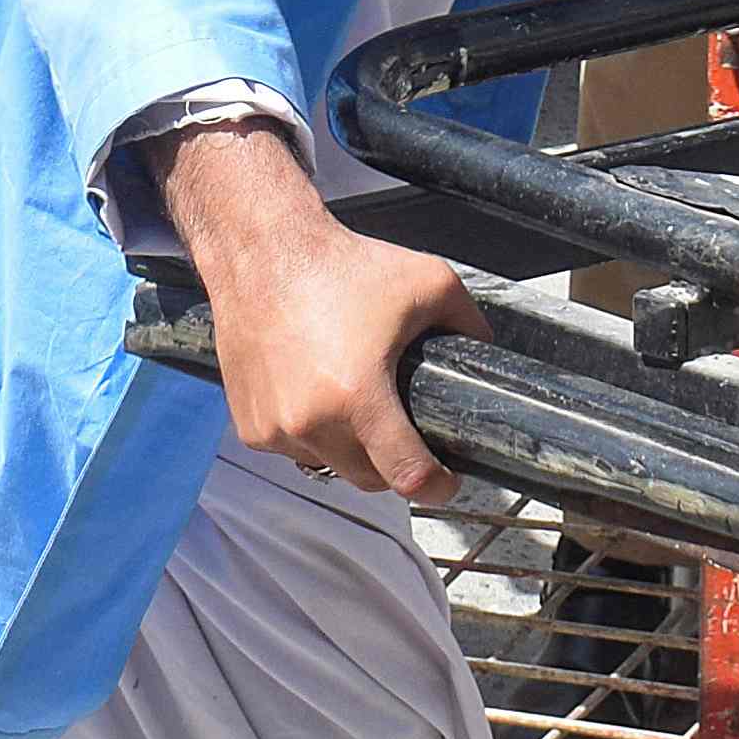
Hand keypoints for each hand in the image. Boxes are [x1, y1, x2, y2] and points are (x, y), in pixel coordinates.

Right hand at [156, 117, 478, 501]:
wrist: (262, 253)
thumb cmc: (340, 266)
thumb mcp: (428, 282)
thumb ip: (468, 323)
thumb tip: (488, 353)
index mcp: (358, 397)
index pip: (407, 477)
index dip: (437, 486)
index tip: (446, 479)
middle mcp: (311, 422)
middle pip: (370, 478)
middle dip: (394, 464)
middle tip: (403, 431)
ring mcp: (276, 428)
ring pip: (330, 465)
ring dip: (349, 449)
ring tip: (354, 401)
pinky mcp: (250, 425)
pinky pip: (294, 449)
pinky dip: (311, 435)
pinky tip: (316, 393)